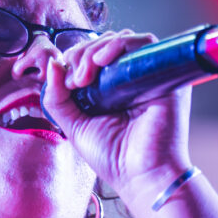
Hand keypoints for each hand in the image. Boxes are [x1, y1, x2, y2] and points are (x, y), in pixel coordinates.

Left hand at [41, 30, 192, 201]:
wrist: (142, 177)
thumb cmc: (113, 158)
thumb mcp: (74, 126)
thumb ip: (57, 98)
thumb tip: (53, 64)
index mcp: (110, 90)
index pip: (91, 57)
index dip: (75, 60)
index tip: (65, 83)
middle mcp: (130, 79)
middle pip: (104, 45)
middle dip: (82, 55)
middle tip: (75, 81)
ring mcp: (148, 75)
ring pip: (121, 40)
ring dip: (96, 50)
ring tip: (85, 75)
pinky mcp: (164, 74)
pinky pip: (144, 43)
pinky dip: (120, 44)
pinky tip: (102, 61)